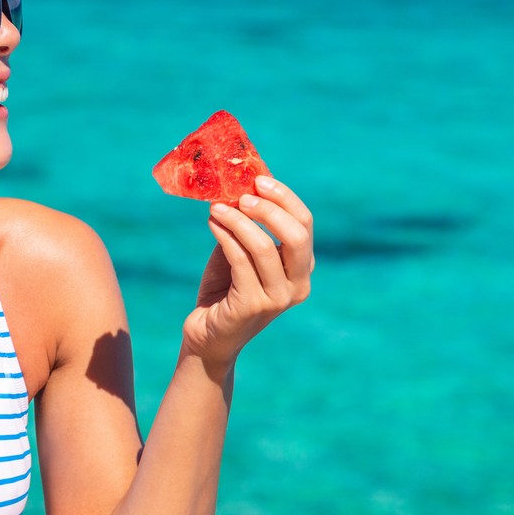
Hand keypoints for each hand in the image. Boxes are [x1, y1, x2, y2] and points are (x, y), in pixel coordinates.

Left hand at [181, 174, 313, 371]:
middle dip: (269, 209)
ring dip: (237, 220)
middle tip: (241, 195)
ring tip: (216, 207)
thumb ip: (247, 226)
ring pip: (264, 247)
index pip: (305, 224)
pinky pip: (240, 260)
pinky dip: (225, 236)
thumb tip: (238, 185)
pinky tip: (212, 224)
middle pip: (296, 235)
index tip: (259, 180)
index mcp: (302, 268)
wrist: (208, 334)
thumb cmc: (225, 288)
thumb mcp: (240, 252)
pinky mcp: (252, 306)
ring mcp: (278, 299)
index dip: (285, 198)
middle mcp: (298, 285)